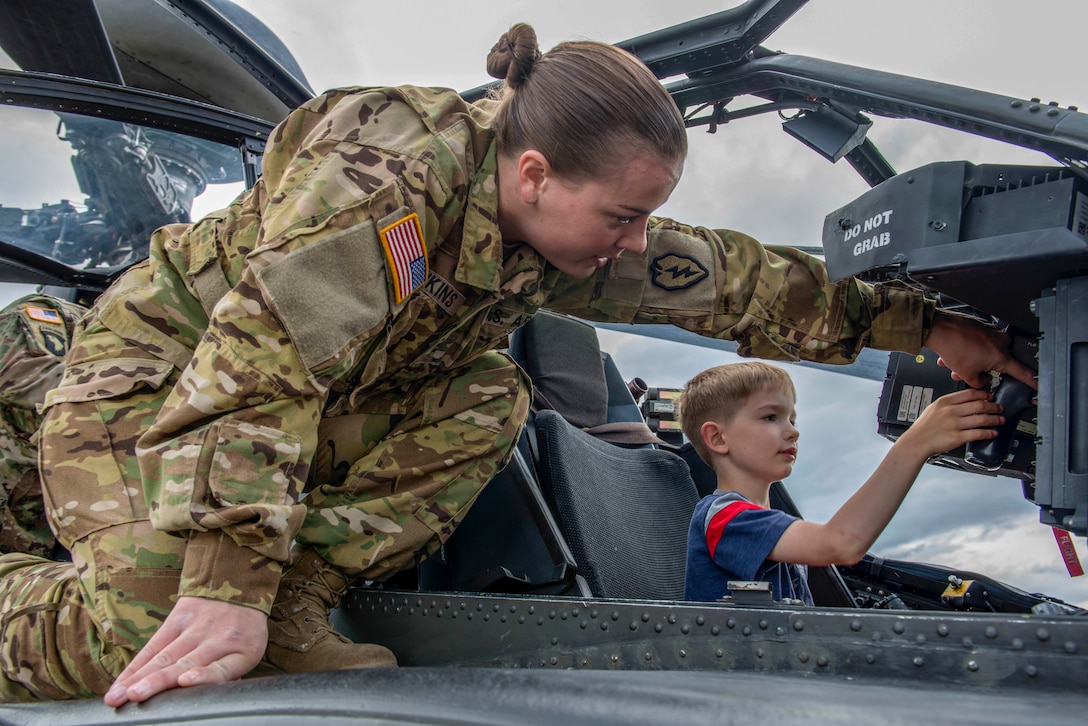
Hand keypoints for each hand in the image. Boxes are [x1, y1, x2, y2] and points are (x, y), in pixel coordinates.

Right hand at [104, 596, 267, 706]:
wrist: (238, 583)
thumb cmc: (243, 630)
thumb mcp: (249, 650)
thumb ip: (229, 673)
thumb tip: (206, 698)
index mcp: (243, 651)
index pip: (223, 667)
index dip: (204, 674)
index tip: (185, 680)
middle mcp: (219, 638)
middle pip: (185, 662)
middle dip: (158, 680)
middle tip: (135, 696)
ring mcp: (196, 627)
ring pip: (165, 655)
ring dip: (140, 676)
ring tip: (122, 694)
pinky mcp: (179, 618)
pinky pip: (154, 645)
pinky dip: (136, 666)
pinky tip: (123, 682)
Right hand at [899, 387, 1003, 458]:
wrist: (916, 442)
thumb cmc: (923, 427)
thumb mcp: (933, 408)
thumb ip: (949, 403)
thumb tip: (966, 401)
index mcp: (945, 402)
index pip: (970, 394)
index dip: (984, 395)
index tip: (990, 397)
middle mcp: (950, 412)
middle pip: (979, 405)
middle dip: (993, 406)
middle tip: (999, 408)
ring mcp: (954, 425)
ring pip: (981, 419)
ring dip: (995, 419)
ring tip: (1000, 420)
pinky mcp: (957, 438)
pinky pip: (978, 434)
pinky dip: (988, 433)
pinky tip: (993, 433)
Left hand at [926, 312, 1036, 389]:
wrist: (939, 328)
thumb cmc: (953, 346)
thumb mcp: (967, 375)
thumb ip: (980, 383)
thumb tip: (982, 381)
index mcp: (1002, 356)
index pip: (1023, 373)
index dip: (1032, 382)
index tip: (1040, 386)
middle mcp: (1001, 342)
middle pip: (995, 364)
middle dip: (978, 370)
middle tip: (964, 373)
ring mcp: (992, 333)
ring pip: (982, 354)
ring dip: (967, 362)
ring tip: (952, 364)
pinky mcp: (982, 327)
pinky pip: (976, 344)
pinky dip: (965, 351)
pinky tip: (951, 355)